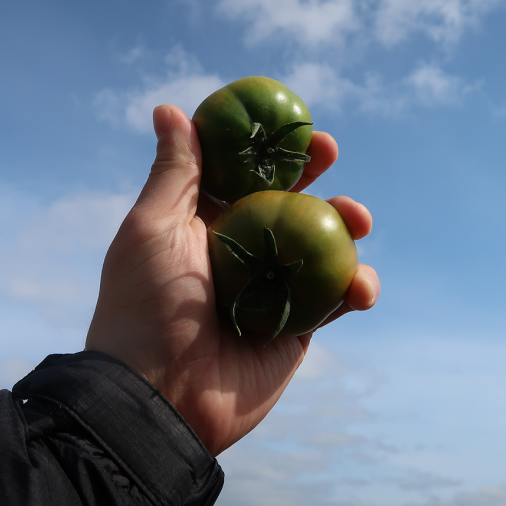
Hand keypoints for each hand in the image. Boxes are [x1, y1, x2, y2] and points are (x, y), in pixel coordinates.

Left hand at [85, 105, 379, 455]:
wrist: (161, 395)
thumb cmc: (147, 304)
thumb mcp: (153, 227)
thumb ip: (173, 171)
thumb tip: (168, 109)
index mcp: (208, 223)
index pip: (246, 174)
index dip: (269, 147)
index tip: (289, 124)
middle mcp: (243, 251)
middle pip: (288, 203)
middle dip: (312, 175)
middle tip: (329, 152)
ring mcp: (274, 288)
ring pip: (321, 246)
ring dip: (345, 227)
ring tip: (356, 218)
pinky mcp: (298, 326)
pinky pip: (335, 299)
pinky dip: (356, 287)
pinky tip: (359, 284)